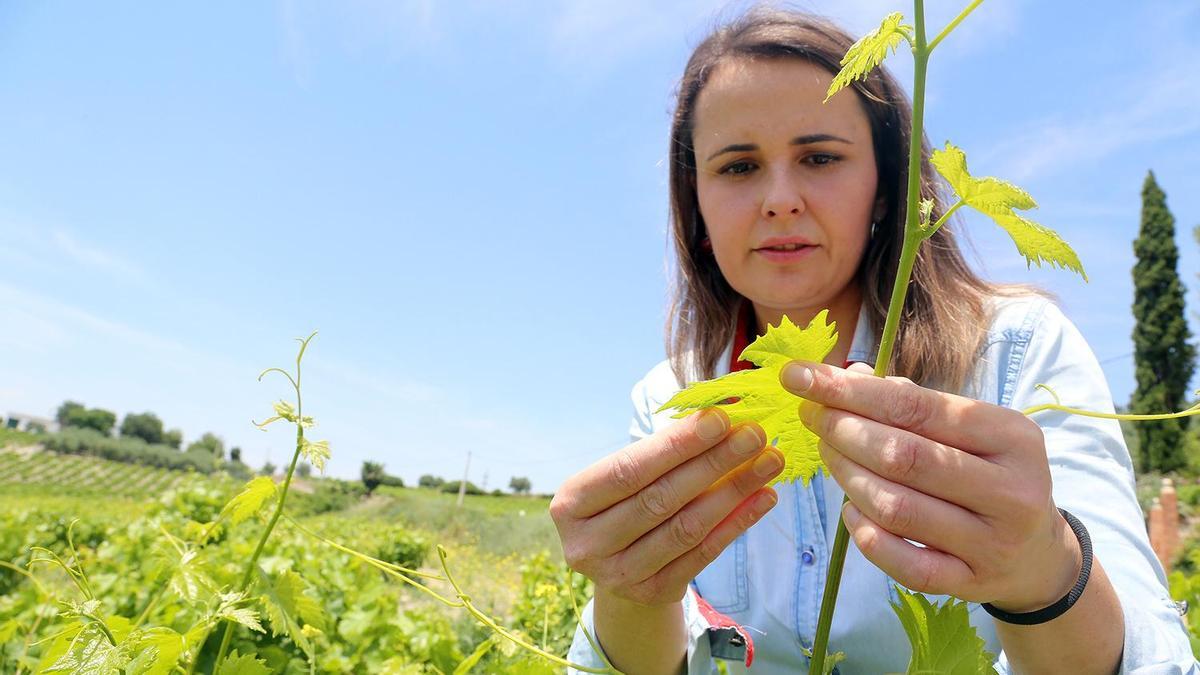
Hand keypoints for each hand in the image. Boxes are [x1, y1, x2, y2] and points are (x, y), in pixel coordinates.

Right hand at [549, 408, 783, 606]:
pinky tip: (763, 498)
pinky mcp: (653, 593)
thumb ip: (662, 452)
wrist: (617, 567)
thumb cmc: (624, 503)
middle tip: (754, 435)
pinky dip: (737, 523)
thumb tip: (721, 415)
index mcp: (572, 504)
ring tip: (768, 463)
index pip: (629, 469)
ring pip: (686, 528)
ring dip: (734, 492)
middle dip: (713, 463)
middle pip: (660, 499)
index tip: (720, 419)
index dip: (675, 445)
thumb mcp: (624, 477)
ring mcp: (619, 575)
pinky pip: (703, 555)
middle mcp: (588, 544)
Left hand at [781, 360, 1081, 612]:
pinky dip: (866, 536)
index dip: (851, 391)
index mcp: (1012, 436)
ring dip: (848, 478)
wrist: (1038, 556)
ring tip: (830, 456)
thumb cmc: (988, 474)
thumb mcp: (970, 430)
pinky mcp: (972, 584)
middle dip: (843, 431)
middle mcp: (1010, 490)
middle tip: (812, 417)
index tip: (799, 376)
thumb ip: (911, 401)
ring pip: (896, 508)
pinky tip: (851, 511)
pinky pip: (905, 564)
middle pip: (903, 457)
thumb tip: (847, 376)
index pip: (916, 406)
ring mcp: (992, 543)